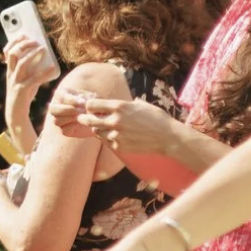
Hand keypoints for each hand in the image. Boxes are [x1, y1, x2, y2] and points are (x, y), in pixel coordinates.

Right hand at [2, 37, 52, 150]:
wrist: (15, 113)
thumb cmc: (23, 94)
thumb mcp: (24, 78)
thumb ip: (30, 68)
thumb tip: (42, 55)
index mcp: (10, 70)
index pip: (8, 51)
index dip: (14, 41)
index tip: (23, 33)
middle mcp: (11, 74)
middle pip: (13, 54)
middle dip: (23, 45)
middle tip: (35, 41)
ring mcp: (15, 82)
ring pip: (22, 63)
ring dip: (32, 54)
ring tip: (43, 49)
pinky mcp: (22, 91)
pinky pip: (34, 79)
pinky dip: (44, 72)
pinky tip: (53, 68)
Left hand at [49, 91, 176, 158]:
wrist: (168, 137)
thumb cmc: (157, 118)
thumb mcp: (141, 105)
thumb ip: (126, 103)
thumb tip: (116, 103)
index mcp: (119, 107)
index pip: (92, 105)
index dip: (89, 106)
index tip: (91, 107)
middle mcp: (115, 120)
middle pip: (88, 120)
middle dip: (84, 118)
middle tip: (82, 118)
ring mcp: (116, 135)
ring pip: (97, 132)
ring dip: (97, 129)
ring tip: (102, 127)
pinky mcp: (120, 147)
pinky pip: (106, 142)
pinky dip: (107, 139)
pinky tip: (114, 136)